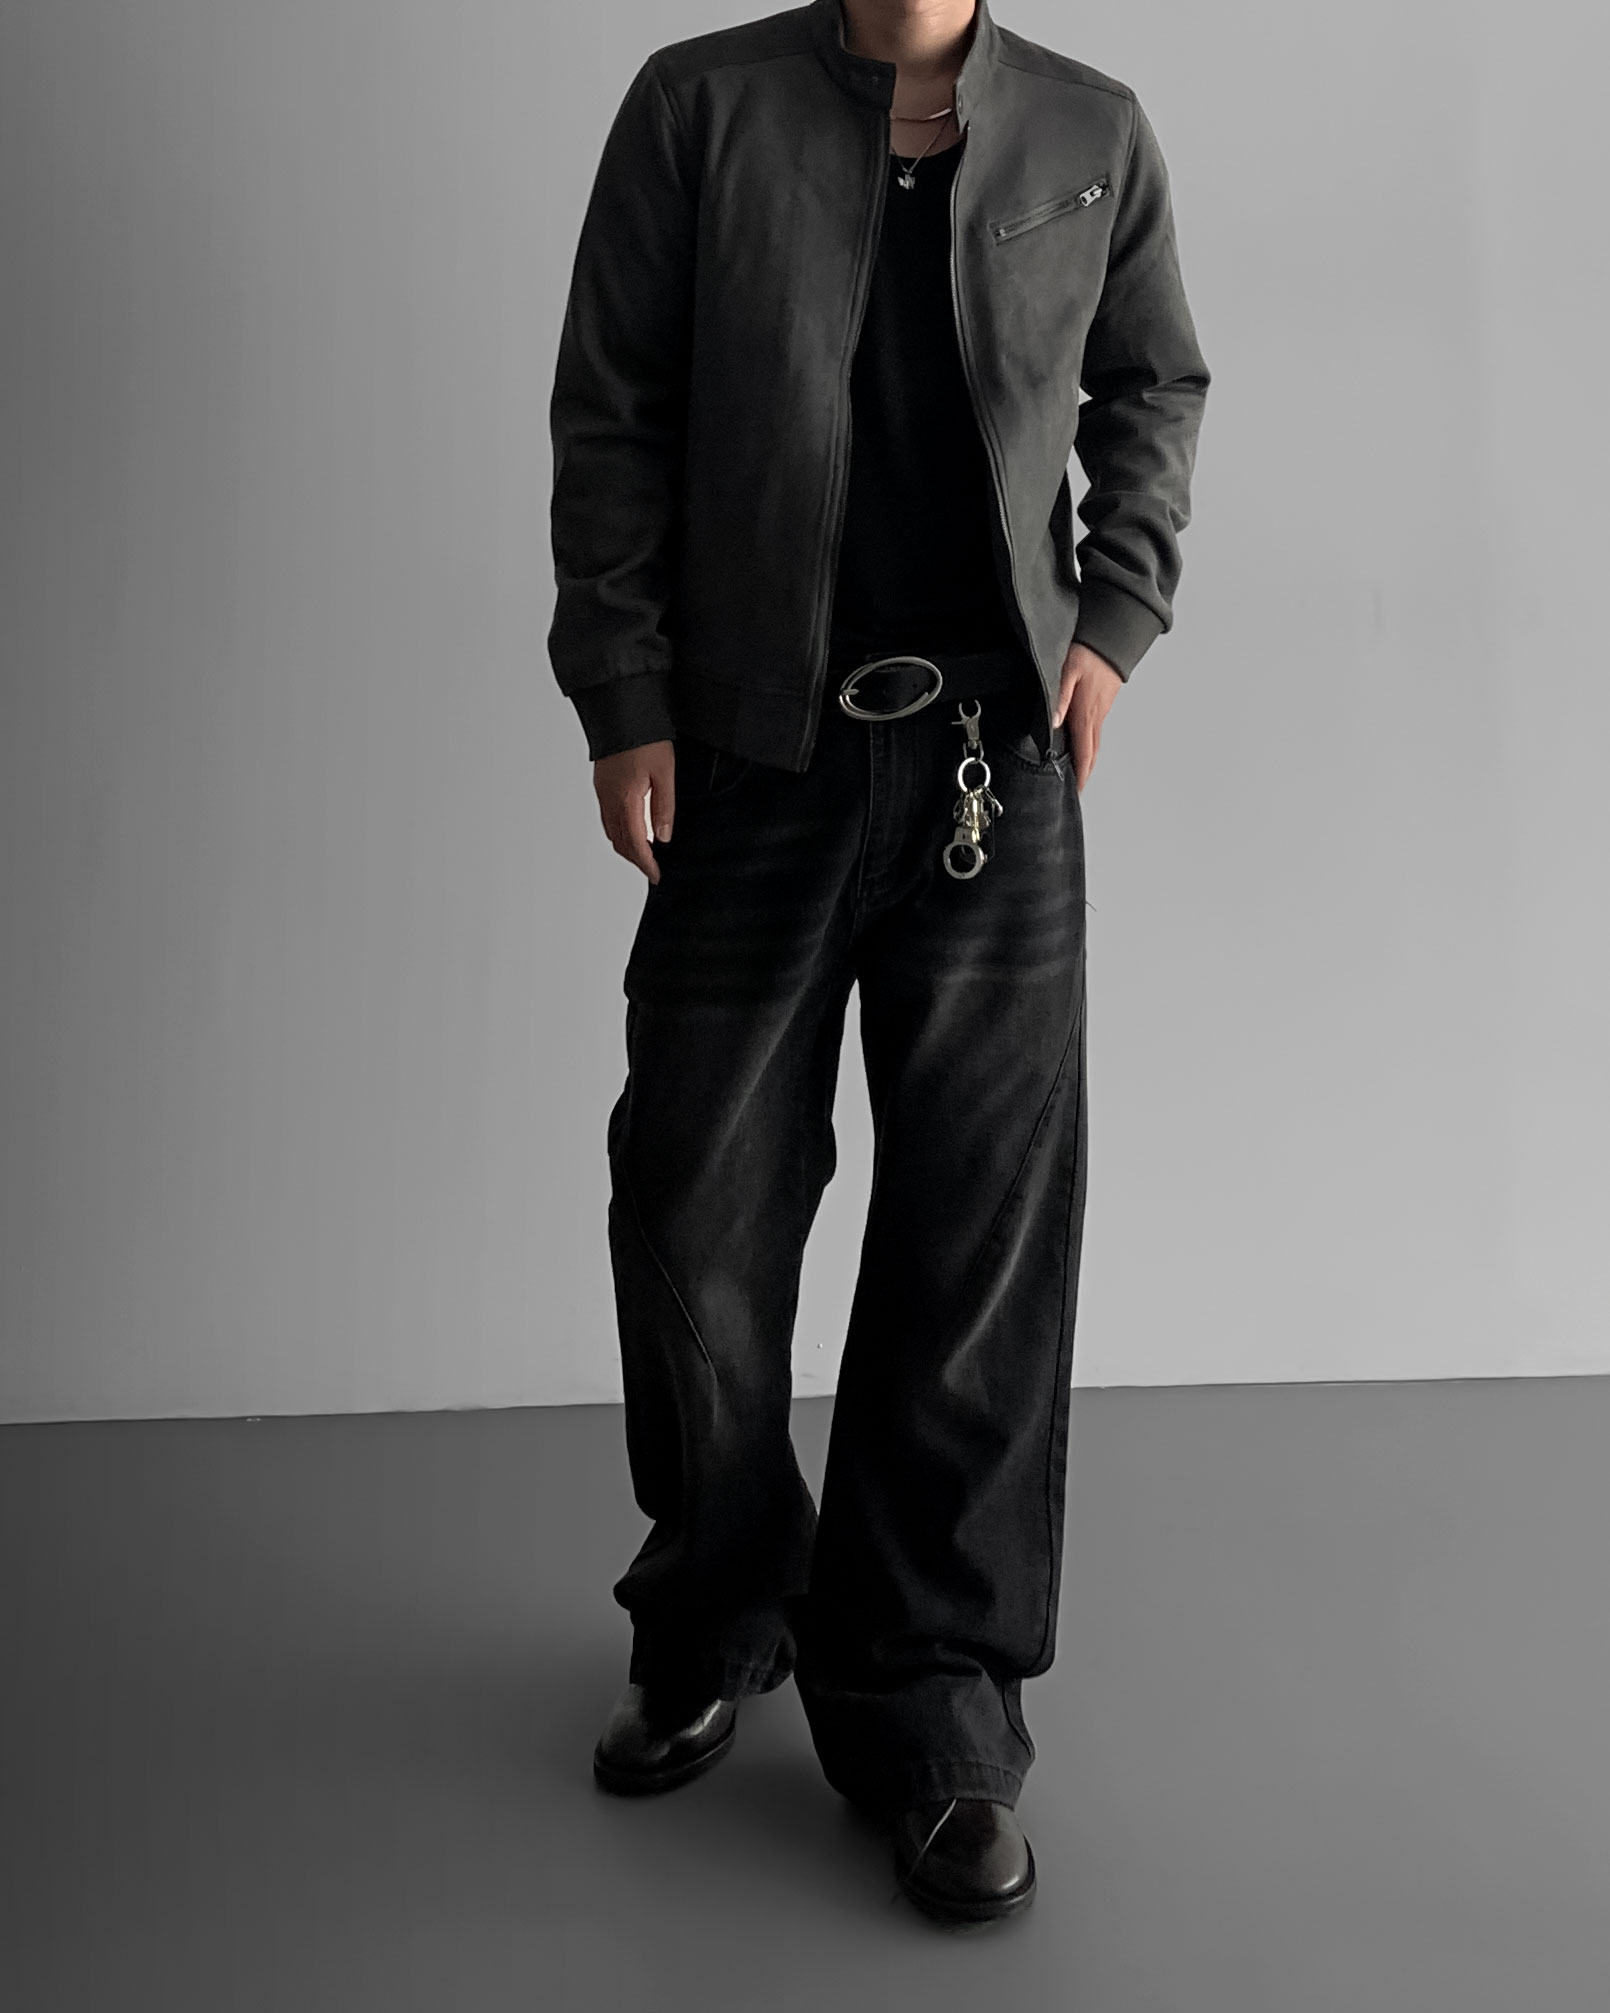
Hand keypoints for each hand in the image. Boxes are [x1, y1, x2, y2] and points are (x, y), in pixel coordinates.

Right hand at [594, 738, 675, 882]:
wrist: (621, 709)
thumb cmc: (645, 737)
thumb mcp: (665, 772)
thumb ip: (663, 807)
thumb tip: (662, 837)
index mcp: (624, 799)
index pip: (634, 843)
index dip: (645, 863)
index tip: (656, 876)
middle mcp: (608, 799)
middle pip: (619, 841)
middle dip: (635, 859)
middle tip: (652, 869)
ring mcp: (602, 791)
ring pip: (610, 830)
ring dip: (626, 846)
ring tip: (645, 854)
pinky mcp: (601, 783)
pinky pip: (607, 816)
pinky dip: (619, 831)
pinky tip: (633, 829)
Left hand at [1051, 641, 1123, 791]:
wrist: (1112, 638)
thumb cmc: (1088, 652)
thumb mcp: (1067, 671)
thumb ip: (1059, 698)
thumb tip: (1054, 723)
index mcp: (1085, 714)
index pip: (1083, 752)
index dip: (1080, 774)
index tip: (1077, 791)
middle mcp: (1096, 716)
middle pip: (1092, 753)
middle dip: (1084, 773)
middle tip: (1077, 789)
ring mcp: (1101, 710)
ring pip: (1095, 742)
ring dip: (1088, 760)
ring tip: (1078, 773)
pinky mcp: (1102, 703)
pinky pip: (1095, 730)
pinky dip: (1089, 744)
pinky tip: (1081, 744)